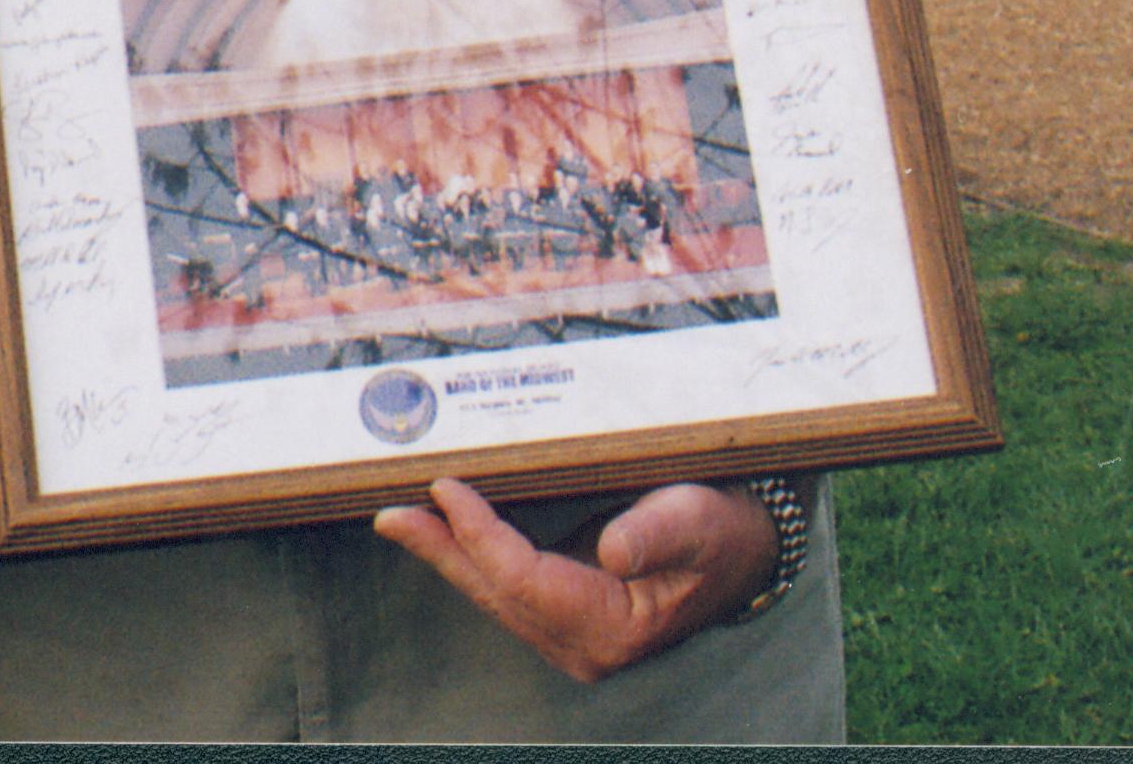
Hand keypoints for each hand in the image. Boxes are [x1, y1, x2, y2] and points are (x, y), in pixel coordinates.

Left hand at [372, 476, 775, 683]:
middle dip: (441, 552)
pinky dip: (471, 557)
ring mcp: (571, 634)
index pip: (525, 582)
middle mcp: (585, 644)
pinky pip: (504, 587)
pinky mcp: (563, 613)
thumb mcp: (697, 522)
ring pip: (493, 594)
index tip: (447, 489)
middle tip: (391, 515)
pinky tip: (441, 531)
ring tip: (399, 519)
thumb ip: (658, 535)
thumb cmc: (719, 531)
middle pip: (496, 594)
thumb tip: (613, 551)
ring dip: (446, 555)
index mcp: (614, 628)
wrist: (741, 549)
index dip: (481, 535)